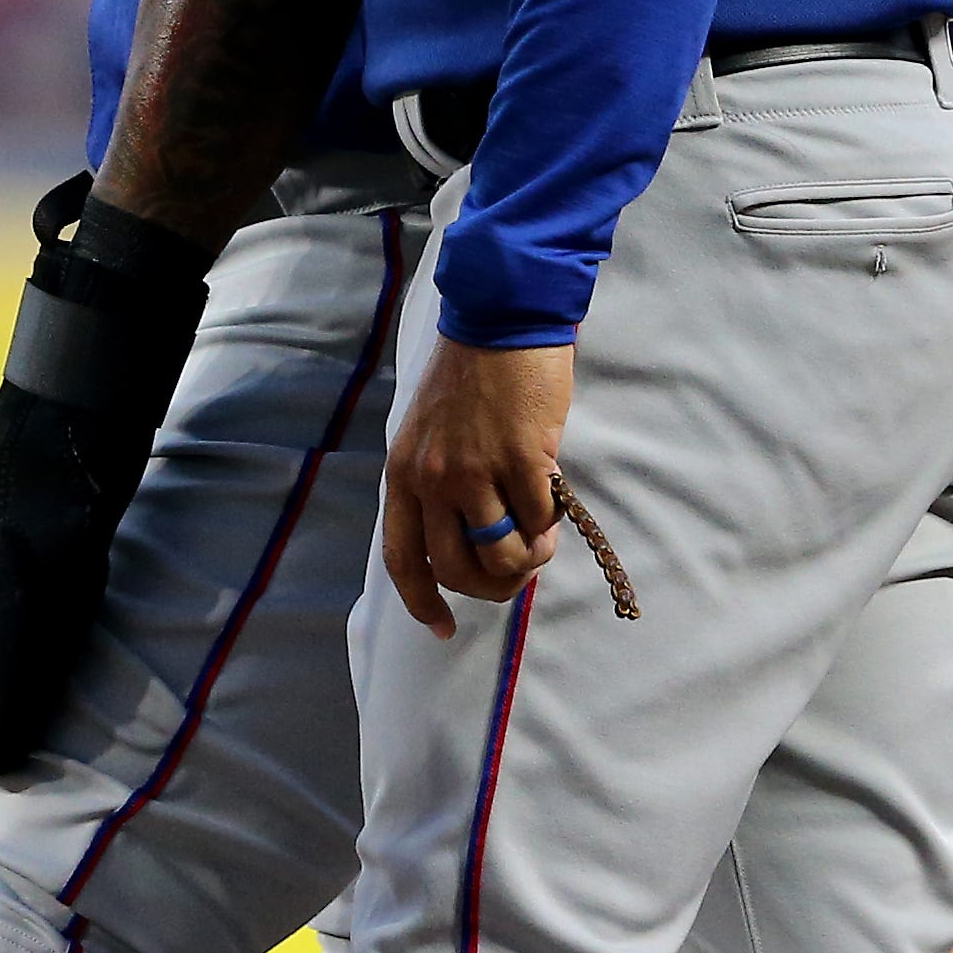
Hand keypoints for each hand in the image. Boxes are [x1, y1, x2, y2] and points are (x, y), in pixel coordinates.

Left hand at [379, 335, 574, 636]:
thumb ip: (441, 488)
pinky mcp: (521, 460)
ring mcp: (475, 470)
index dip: (421, 601)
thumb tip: (473, 545)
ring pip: (501, 555)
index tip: (441, 627)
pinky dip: (549, 524)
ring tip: (539, 536)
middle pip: (455, 570)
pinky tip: (550, 501)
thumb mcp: (430, 436)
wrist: (500, 325)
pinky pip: (538, 521)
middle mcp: (431, 478)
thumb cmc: (469, 379)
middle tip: (516, 571)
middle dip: (491, 586)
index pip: (402, 558)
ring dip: (527, 559)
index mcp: (403, 472)